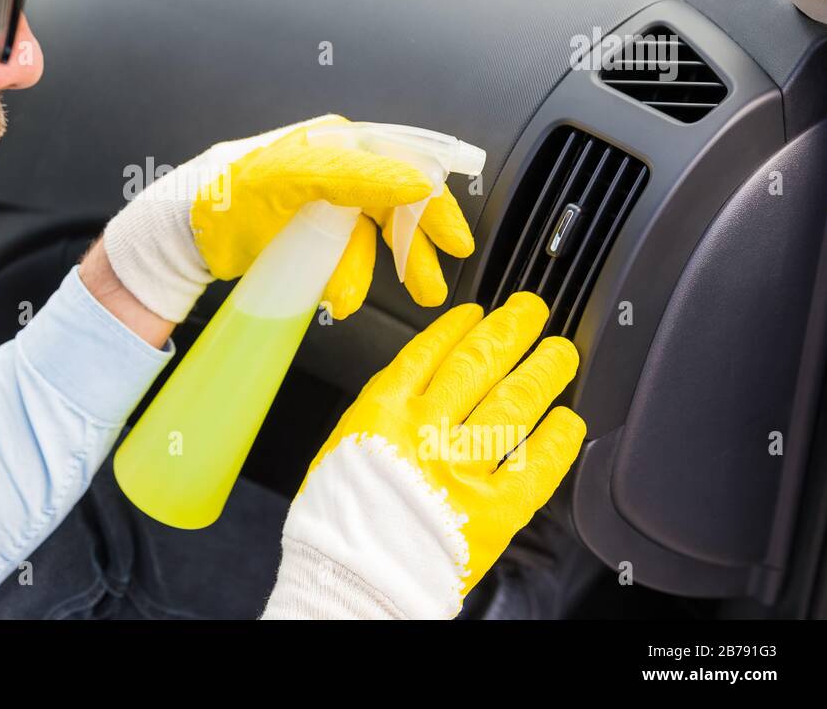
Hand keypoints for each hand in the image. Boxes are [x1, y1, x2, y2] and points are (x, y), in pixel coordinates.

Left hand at [102, 115, 473, 323]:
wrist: (181, 232)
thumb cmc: (227, 196)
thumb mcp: (291, 179)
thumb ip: (356, 175)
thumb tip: (417, 181)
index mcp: (338, 143)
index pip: (404, 169)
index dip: (434, 207)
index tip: (455, 244)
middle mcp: (337, 166)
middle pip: (396, 207)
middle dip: (414, 250)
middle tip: (429, 288)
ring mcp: (324, 200)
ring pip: (370, 238)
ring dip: (371, 272)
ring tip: (350, 303)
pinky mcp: (309, 231)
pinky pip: (345, 255)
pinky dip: (347, 278)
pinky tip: (337, 298)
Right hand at [261, 292, 586, 619]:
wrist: (345, 587)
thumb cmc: (334, 527)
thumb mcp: (341, 451)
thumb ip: (383, 419)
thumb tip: (420, 389)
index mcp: (381, 413)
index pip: (428, 352)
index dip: (459, 328)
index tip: (477, 312)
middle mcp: (425, 431)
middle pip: (478, 364)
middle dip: (509, 332)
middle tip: (531, 312)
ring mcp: (463, 469)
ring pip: (513, 403)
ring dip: (541, 372)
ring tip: (559, 352)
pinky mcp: (494, 512)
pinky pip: (535, 466)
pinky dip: (554, 440)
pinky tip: (567, 420)